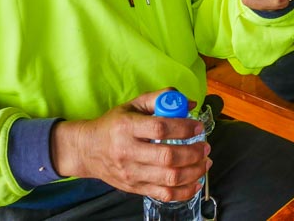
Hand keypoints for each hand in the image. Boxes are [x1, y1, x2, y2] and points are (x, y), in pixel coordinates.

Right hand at [50, 89, 209, 200]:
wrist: (87, 150)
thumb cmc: (113, 125)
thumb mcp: (133, 105)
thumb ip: (161, 99)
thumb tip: (190, 103)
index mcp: (126, 127)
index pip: (160, 128)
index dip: (184, 128)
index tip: (198, 127)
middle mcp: (128, 152)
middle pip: (167, 157)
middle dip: (193, 152)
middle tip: (205, 147)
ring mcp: (131, 173)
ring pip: (169, 178)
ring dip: (194, 171)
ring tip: (205, 162)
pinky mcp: (135, 188)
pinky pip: (164, 194)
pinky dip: (184, 191)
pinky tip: (196, 182)